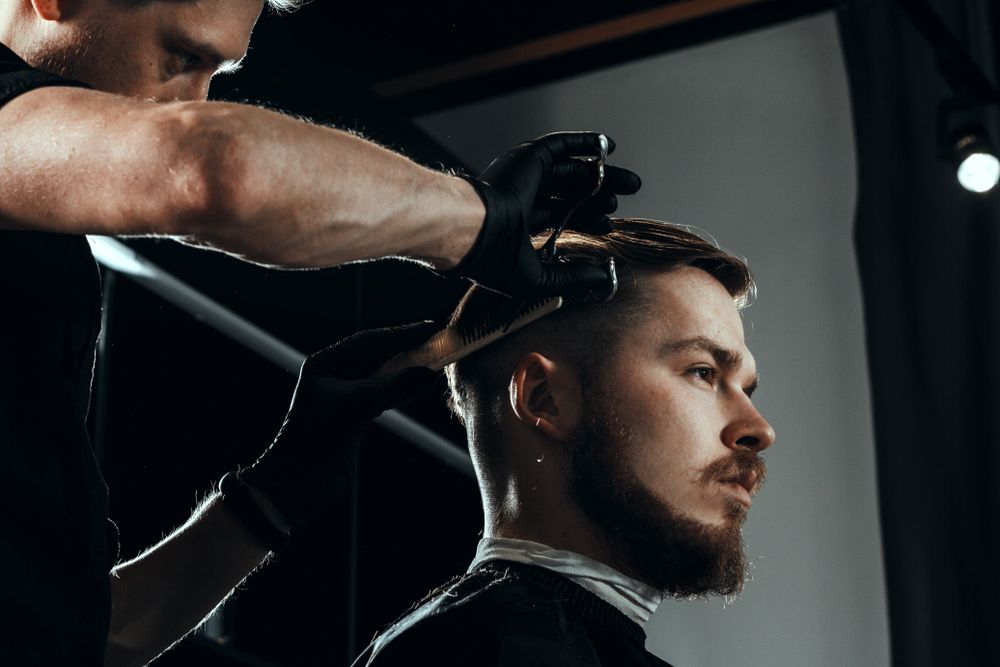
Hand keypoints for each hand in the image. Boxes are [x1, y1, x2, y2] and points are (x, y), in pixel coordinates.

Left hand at [241, 322, 438, 530]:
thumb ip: (393, 387)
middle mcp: (335, 377)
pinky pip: (386, 396)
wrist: (299, 484)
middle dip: (408, 349)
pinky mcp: (356, 418)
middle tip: (440, 342)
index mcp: (325, 364)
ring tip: (437, 362)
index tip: (430, 328)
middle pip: (379, 356)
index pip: (369, 341)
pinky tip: (423, 386)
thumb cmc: (315, 440)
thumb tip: (429, 374)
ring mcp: (347, 398)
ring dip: (410, 370)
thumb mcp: (355, 407)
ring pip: (385, 376)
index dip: (401, 333)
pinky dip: (405, 390)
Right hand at [448, 132, 640, 297]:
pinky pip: (562, 145)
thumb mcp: (540, 278)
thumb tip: (605, 278)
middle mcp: (522, 198)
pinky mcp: (530, 157)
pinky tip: (608, 147)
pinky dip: (586, 144)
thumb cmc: (495, 259)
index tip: (607, 227)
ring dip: (600, 175)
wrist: (474, 230)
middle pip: (569, 194)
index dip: (585, 221)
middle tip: (620, 203)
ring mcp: (526, 176)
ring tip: (629, 183)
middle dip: (598, 198)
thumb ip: (574, 278)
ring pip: (571, 171)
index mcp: (518, 225)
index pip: (558, 218)